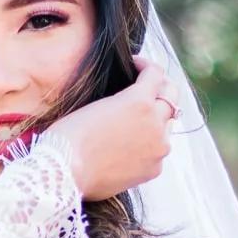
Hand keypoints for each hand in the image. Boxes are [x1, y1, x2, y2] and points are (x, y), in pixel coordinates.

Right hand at [41, 55, 177, 200]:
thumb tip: (133, 99)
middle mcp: (155, 123)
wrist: (65, 172)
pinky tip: (130, 145)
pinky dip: (149, 143)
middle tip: (148, 87)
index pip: (156, 73)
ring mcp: (158, 148)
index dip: (144, 65)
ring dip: (156, 117)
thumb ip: (124, 99)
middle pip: (171, 96)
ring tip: (138, 119)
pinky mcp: (154, 169)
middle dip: (160, 87)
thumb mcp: (98, 104)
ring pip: (167, 124)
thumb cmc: (70, 135)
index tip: (136, 67)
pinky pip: (158, 150)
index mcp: (140, 101)